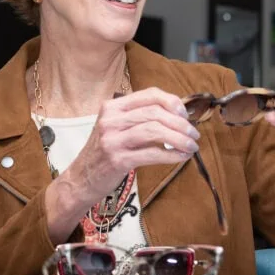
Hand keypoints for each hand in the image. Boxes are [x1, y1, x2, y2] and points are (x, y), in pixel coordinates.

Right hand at [45, 87, 199, 242]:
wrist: (80, 179)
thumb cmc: (104, 152)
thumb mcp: (116, 128)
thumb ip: (139, 118)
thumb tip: (178, 115)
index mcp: (112, 107)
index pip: (149, 94)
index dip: (172, 101)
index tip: (185, 113)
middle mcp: (110, 120)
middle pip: (155, 113)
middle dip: (180, 123)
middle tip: (193, 134)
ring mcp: (112, 140)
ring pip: (155, 131)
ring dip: (179, 138)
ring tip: (191, 146)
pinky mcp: (118, 160)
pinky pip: (152, 153)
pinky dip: (172, 155)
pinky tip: (181, 157)